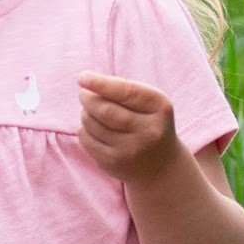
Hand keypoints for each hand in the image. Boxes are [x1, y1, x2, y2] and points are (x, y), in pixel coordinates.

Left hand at [77, 72, 180, 186]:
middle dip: (88, 99)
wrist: (162, 166)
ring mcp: (130, 150)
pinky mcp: (113, 163)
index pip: (126, 92)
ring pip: (92, 124)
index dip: (100, 83)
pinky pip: (86, 140)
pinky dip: (84, 129)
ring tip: (91, 111)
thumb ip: (124, 89)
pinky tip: (93, 129)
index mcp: (159, 108)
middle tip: (84, 94)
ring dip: (85, 113)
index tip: (82, 77)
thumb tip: (86, 83)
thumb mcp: (149, 103)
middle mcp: (148, 131)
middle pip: (105, 110)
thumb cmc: (149, 123)